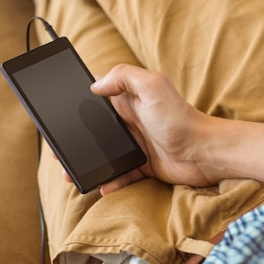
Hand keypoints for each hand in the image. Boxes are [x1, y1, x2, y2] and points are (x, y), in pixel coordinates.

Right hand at [68, 64, 217, 194]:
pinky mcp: (146, 165)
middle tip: (59, 154)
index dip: (78, 107)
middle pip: (95, 131)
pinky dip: (111, 181)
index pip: (97, 100)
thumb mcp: (153, 86)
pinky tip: (101, 186)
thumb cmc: (181, 118)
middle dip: (76, 142)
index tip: (58, 118)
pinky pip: (122, 174)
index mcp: (129, 100)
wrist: (205, 152)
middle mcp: (131, 121)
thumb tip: (95, 84)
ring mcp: (138, 144)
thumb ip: (123, 76)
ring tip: (72, 175)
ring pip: (105, 155)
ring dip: (88, 164)